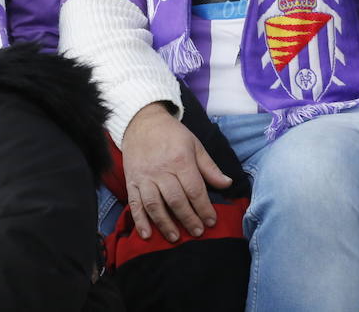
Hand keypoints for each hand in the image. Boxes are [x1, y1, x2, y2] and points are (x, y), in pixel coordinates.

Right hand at [120, 102, 231, 242]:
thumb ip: (210, 167)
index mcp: (180, 160)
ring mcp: (144, 177)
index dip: (204, 208)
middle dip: (188, 219)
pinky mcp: (131, 181)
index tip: (211, 221)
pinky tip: (147, 235)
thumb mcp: (195, 145)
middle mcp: (161, 170)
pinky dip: (140, 220)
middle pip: (176, 200)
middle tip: (197, 232)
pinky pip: (135, 203)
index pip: (194, 190)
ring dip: (165, 224)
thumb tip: (227, 183)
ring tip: (175, 237)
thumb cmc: (172, 134)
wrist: (142, 122)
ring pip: (155, 205)